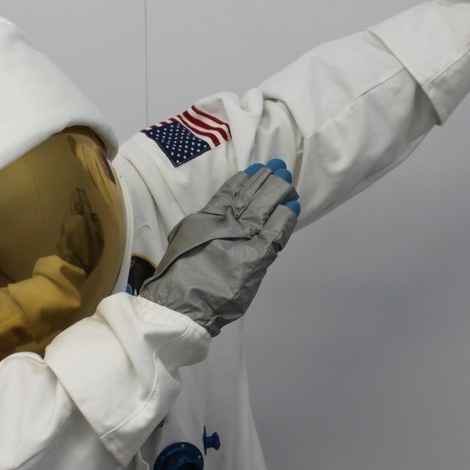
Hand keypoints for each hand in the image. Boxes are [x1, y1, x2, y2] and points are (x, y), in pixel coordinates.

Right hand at [139, 159, 299, 336]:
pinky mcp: (256, 258)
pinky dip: (285, 218)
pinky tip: (293, 205)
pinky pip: (276, 233)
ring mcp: (242, 239)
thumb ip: (199, 230)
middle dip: (266, 180)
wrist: (180, 303)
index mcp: (207, 220)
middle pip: (251, 196)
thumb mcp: (182, 242)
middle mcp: (226, 224)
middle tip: (279, 166)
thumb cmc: (176, 279)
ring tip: (288, 178)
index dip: (243, 180)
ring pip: (265, 208)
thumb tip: (209, 221)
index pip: (229, 193)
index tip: (255, 168)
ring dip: (278, 192)